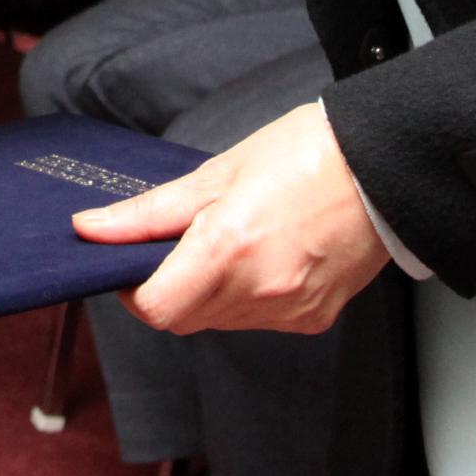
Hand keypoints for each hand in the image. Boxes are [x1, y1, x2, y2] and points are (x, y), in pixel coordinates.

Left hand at [72, 102, 387, 336]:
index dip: (134, 289)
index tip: (136, 263)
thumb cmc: (307, 154)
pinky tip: (269, 255)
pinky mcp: (314, 318)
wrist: (383, 167)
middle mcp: (261, 290)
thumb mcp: (217, 172)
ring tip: (237, 238)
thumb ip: (149, 212)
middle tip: (186, 241)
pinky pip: (260, 319)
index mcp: (229, 249)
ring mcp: (290, 310)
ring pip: (220, 321)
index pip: (155, 309)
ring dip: (210, 292)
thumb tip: (92, 229)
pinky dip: (249, 296)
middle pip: (184, 318)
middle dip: (171, 287)